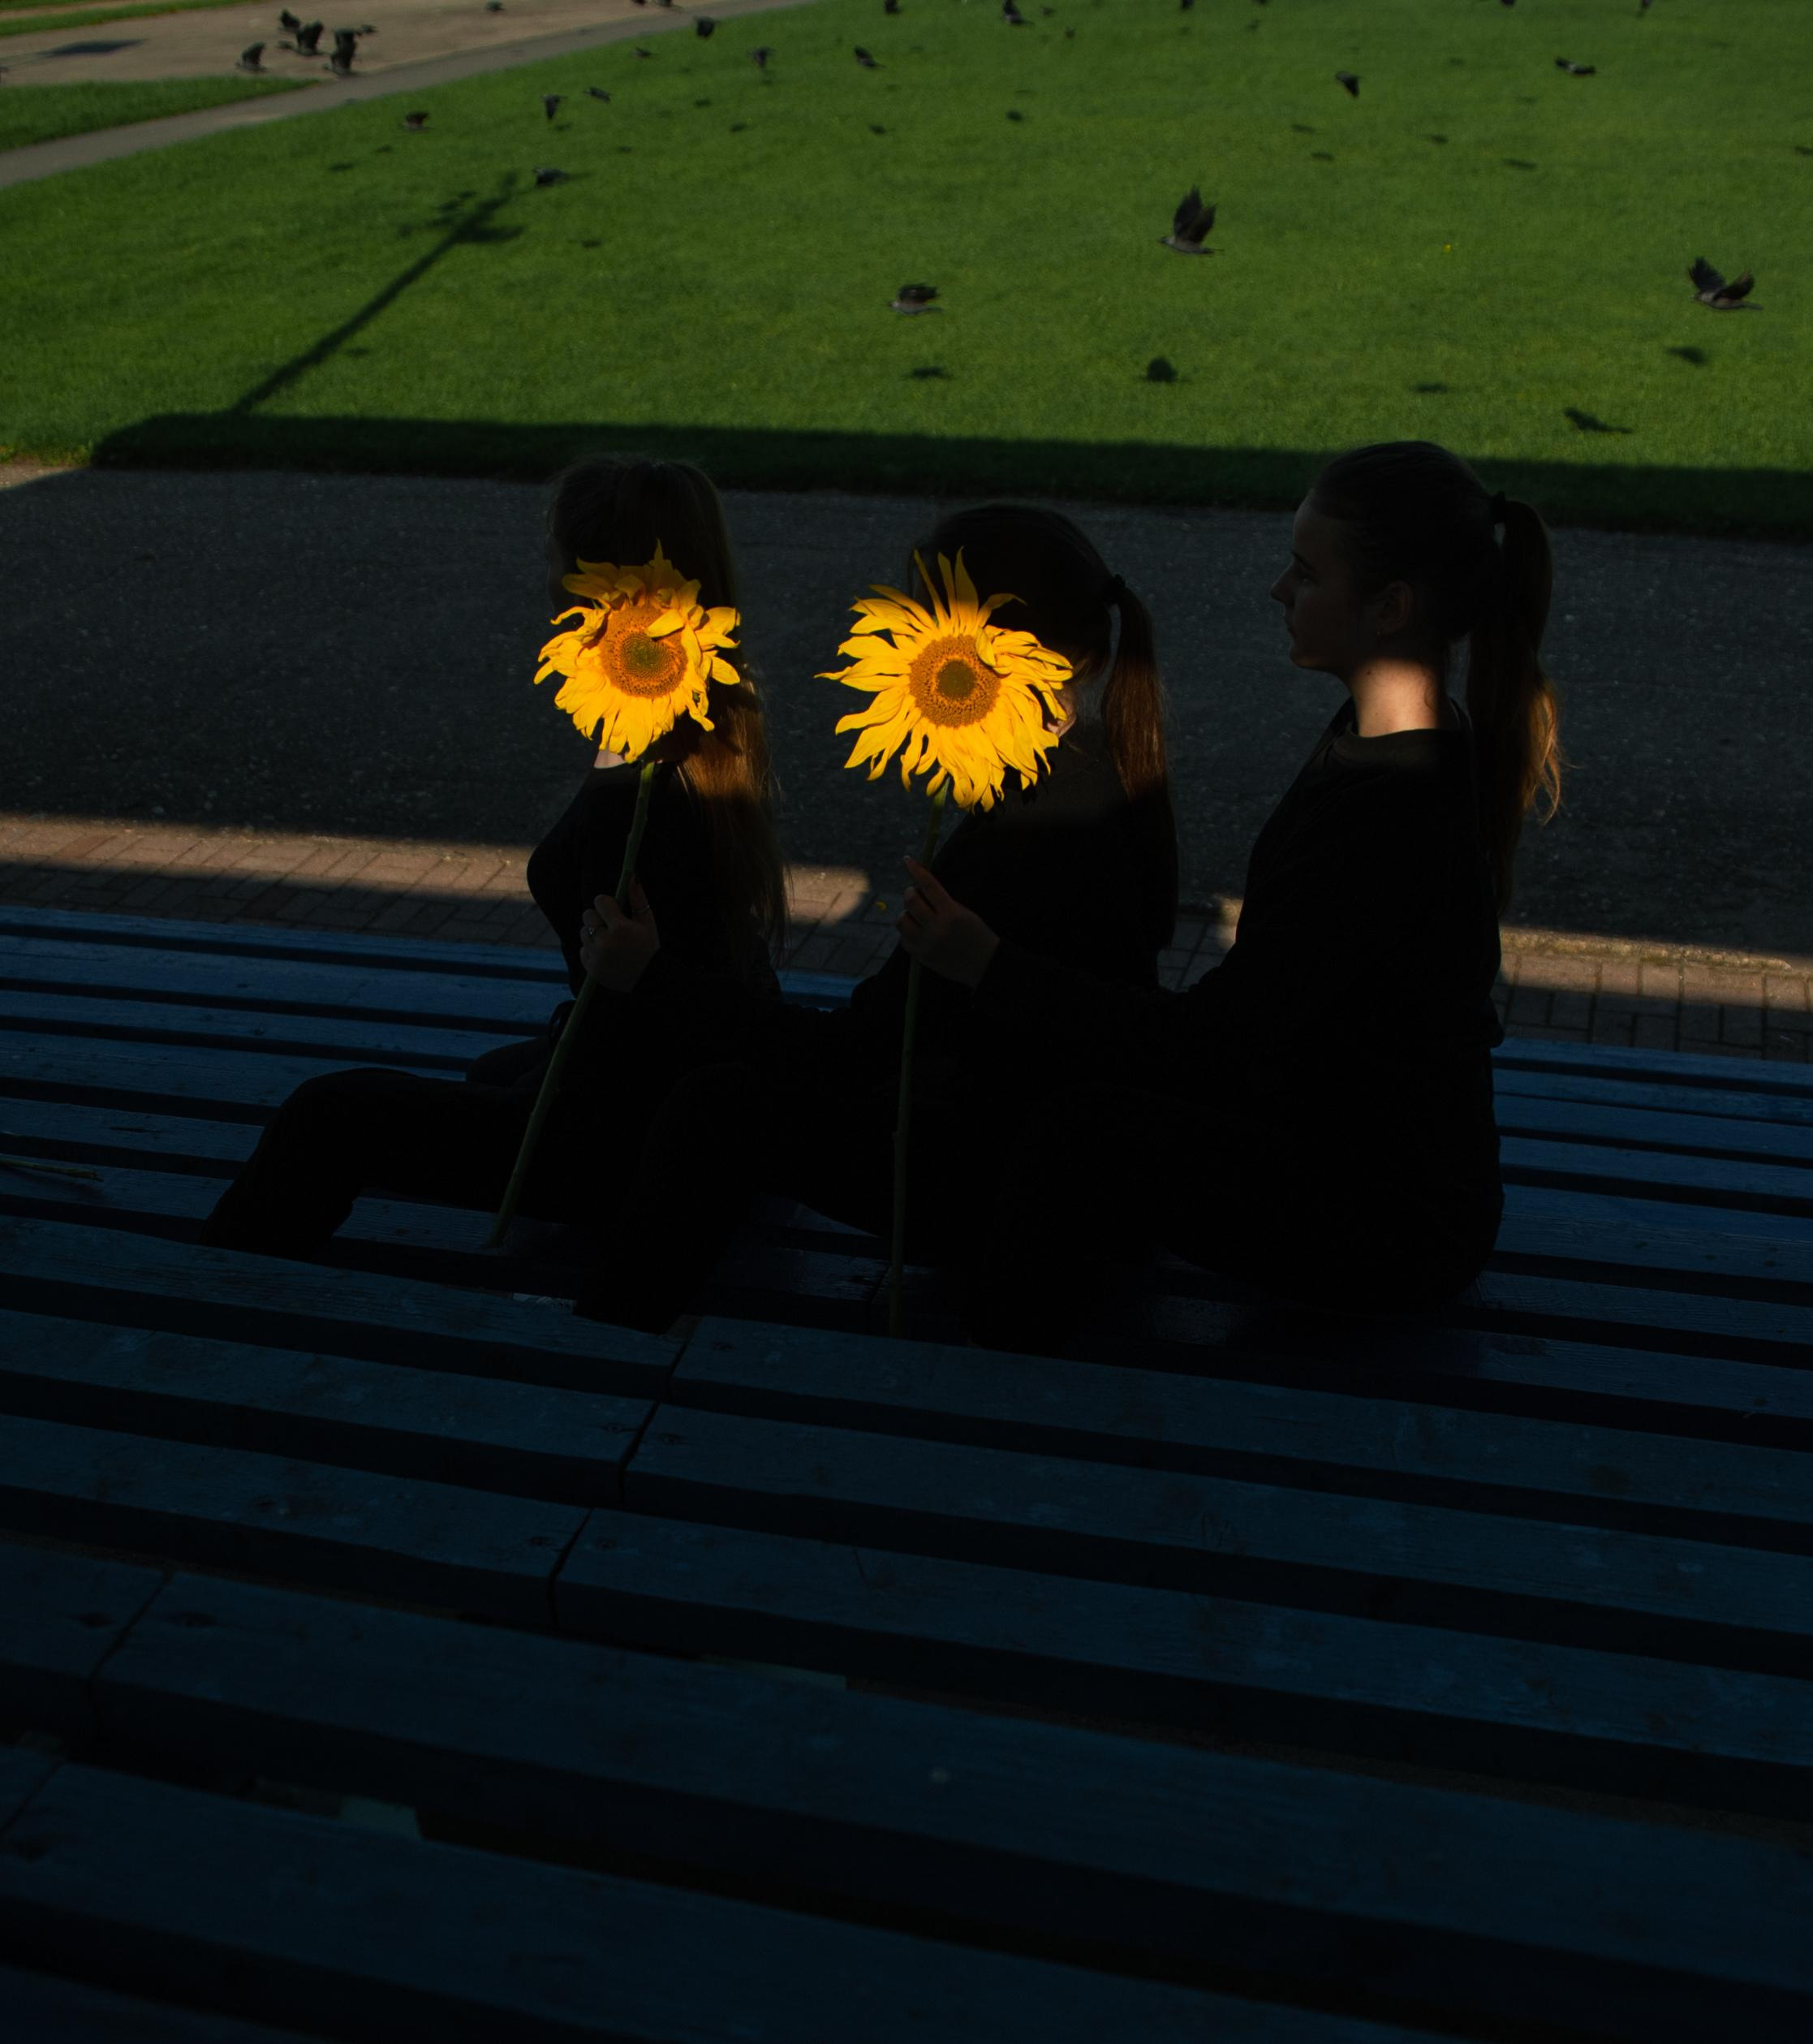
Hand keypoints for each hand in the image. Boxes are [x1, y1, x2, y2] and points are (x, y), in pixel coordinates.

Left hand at [578, 880, 659, 991]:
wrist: (648, 979)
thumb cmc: (649, 947)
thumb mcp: (647, 922)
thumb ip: (638, 898)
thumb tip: (632, 876)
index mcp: (620, 928)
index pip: (600, 901)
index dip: (608, 904)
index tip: (615, 911)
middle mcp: (605, 941)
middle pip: (588, 915)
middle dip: (598, 918)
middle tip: (612, 927)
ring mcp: (596, 956)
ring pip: (583, 932)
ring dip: (594, 934)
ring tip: (610, 942)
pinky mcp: (590, 967)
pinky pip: (582, 949)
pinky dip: (592, 950)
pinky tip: (606, 954)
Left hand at [896, 858, 998, 988]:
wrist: (985, 965)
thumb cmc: (977, 934)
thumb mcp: (965, 913)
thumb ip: (943, 902)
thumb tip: (920, 888)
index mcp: (951, 914)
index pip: (929, 885)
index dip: (916, 870)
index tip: (908, 860)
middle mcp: (937, 928)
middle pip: (911, 902)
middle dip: (910, 893)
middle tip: (915, 893)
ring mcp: (927, 944)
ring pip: (902, 921)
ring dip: (906, 913)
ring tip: (915, 914)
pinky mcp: (921, 957)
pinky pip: (904, 939)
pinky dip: (908, 932)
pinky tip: (917, 931)